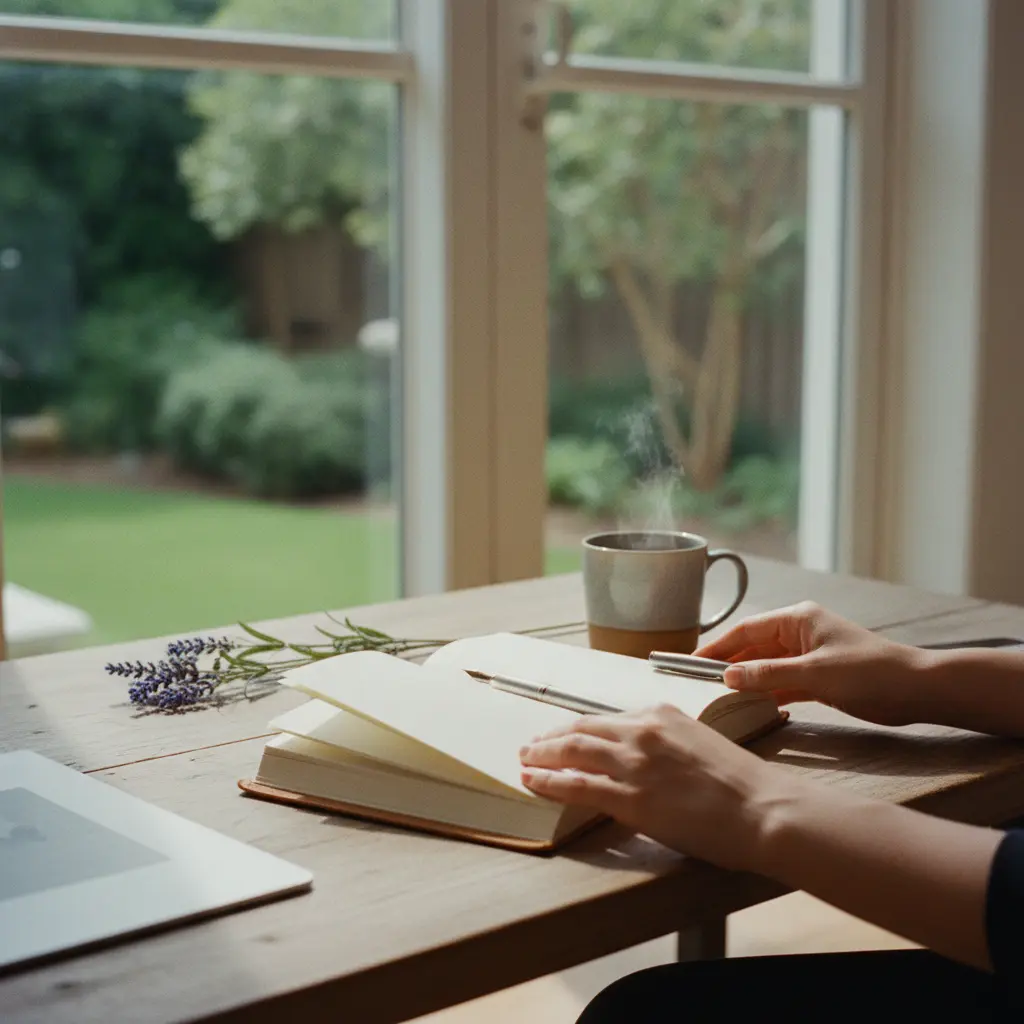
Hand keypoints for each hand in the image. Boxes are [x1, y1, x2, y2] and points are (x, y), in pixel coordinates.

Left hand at [519, 704, 793, 870]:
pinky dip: (548, 782)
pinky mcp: (630, 797)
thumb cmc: (742, 784)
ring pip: (572, 751)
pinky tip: (533, 782)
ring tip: (525, 760)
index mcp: (661, 714)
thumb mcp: (701, 744)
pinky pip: (576, 785)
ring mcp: (633, 763)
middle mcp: (642, 731)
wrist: (763, 809)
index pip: (607, 718)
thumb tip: (646, 758)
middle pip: (582, 728)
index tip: (565, 733)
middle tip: (532, 745)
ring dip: (542, 755)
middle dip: (552, 736)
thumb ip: (668, 744)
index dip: (579, 727)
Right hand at [695, 601, 926, 726]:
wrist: (916, 689)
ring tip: (719, 696)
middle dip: (728, 664)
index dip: (717, 645)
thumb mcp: (813, 673)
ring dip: (747, 680)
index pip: (746, 630)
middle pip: (754, 648)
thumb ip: (767, 675)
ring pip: (767, 667)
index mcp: (797, 620)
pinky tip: (752, 706)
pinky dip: (768, 693)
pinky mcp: (820, 677)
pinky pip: (783, 682)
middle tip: (698, 682)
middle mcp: (800, 633)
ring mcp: (810, 655)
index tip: (692, 660)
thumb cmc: (868, 672)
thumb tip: (728, 676)